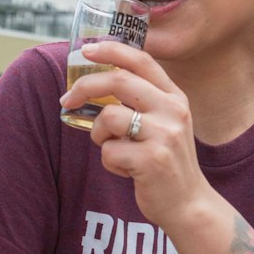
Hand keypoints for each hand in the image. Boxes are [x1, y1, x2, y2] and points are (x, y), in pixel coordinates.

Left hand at [60, 39, 212, 232]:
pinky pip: (108, 151)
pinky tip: (126, 170)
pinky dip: (109, 162)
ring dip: (98, 134)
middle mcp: (173, 110)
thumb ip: (141, 101)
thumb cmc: (166, 161)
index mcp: (174, 97)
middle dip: (84, 87)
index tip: (87, 50)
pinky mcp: (151, 161)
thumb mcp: (164, 123)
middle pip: (118, 81)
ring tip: (113, 148)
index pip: (141, 60)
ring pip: (108, 117)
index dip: (111, 50)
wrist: (188, 204)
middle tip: (66, 100)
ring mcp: (164, 135)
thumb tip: (96, 82)